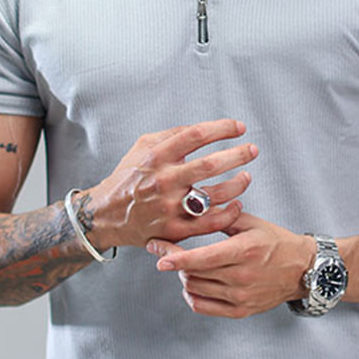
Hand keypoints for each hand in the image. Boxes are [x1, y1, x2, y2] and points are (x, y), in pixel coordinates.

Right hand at [81, 120, 257, 250]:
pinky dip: (228, 214)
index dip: (221, 128)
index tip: (239, 127)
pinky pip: (209, 224)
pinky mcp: (173, 231)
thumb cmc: (129, 176)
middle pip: (209, 165)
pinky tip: (237, 205)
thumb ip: (173, 135)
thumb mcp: (143, 145)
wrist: (106, 214)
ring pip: (214, 195)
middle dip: (237, 155)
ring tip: (246, 177)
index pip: (195, 135)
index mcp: (157, 156)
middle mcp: (164, 181)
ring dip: (237, 185)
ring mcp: (169, 207)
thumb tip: (206, 128)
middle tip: (252, 149)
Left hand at [147, 213, 315, 317]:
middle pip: (194, 274)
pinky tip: (194, 282)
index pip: (202, 258)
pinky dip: (192, 295)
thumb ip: (223, 216)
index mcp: (243, 251)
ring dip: (185, 276)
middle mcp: (241, 277)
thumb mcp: (251, 223)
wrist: (301, 269)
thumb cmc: (276, 242)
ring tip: (188, 263)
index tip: (158, 254)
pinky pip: (204, 307)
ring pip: (196, 289)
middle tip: (168, 250)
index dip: (176, 257)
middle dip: (176, 262)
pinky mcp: (240, 311)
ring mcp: (240, 297)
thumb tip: (196, 204)